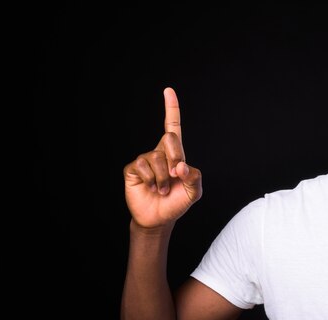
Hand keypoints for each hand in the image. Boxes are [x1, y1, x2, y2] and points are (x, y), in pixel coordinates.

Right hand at [123, 87, 202, 227]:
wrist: (159, 219)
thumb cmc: (177, 203)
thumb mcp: (194, 192)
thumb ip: (195, 177)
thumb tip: (180, 166)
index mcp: (175, 154)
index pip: (172, 126)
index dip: (171, 108)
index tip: (168, 90)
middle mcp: (159, 153)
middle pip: (169, 138)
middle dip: (176, 156)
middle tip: (176, 175)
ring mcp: (145, 160)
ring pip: (157, 157)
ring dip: (163, 178)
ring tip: (162, 190)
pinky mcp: (133, 170)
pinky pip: (143, 166)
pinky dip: (151, 180)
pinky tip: (151, 188)